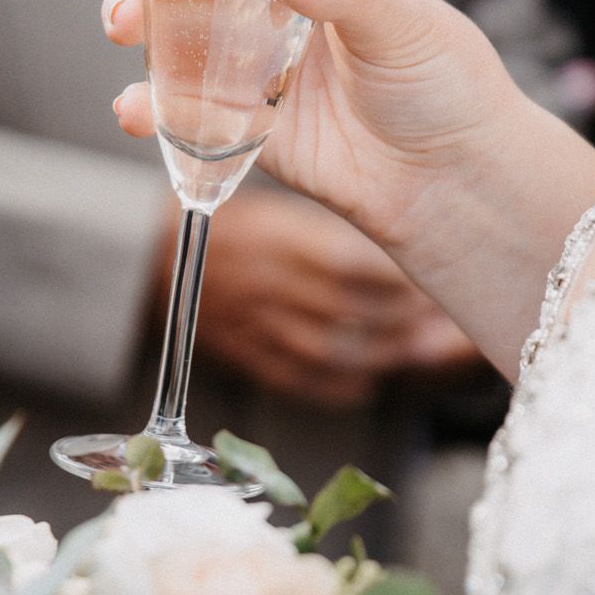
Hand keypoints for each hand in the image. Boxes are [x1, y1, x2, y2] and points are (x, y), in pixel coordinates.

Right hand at [100, 0, 525, 282]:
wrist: (445, 179)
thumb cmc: (441, 81)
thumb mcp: (405, 20)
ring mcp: (245, 50)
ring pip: (166, 17)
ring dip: (132, 11)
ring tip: (125, 22)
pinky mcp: (235, 113)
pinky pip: (176, 102)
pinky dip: (148, 104)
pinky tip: (137, 107)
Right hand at [152, 190, 457, 409]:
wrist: (148, 253)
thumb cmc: (229, 222)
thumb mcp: (276, 207)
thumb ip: (326, 227)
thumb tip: (398, 226)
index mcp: (280, 239)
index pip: (353, 266)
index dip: (399, 279)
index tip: (435, 271)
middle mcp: (272, 284)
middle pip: (353, 314)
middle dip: (406, 321)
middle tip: (446, 322)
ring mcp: (257, 324)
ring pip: (334, 350)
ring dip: (383, 354)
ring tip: (420, 350)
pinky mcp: (245, 354)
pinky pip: (299, 378)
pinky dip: (339, 386)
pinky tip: (367, 381)